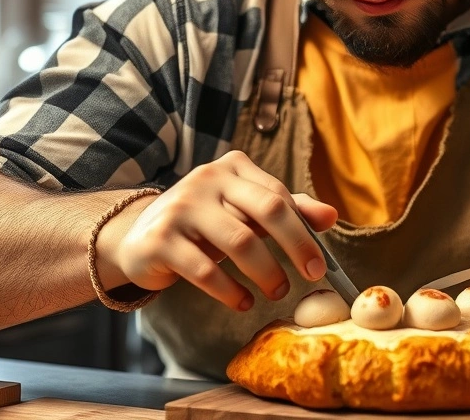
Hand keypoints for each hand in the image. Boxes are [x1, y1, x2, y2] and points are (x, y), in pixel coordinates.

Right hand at [99, 150, 337, 311]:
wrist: (138, 237)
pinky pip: (206, 270)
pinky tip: (243, 302)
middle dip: (295, 247)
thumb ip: (286, 210)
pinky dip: (231, 292)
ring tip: (277, 292)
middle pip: (266, 211)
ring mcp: (180, 208)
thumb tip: (330, 216)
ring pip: (239, 242)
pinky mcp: (160, 239)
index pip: (279, 196)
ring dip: (266, 273)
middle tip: (311, 277)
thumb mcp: (243, 212)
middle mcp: (206, 180)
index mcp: (232, 168)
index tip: (321, 264)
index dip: (304, 231)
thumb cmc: (204, 224)